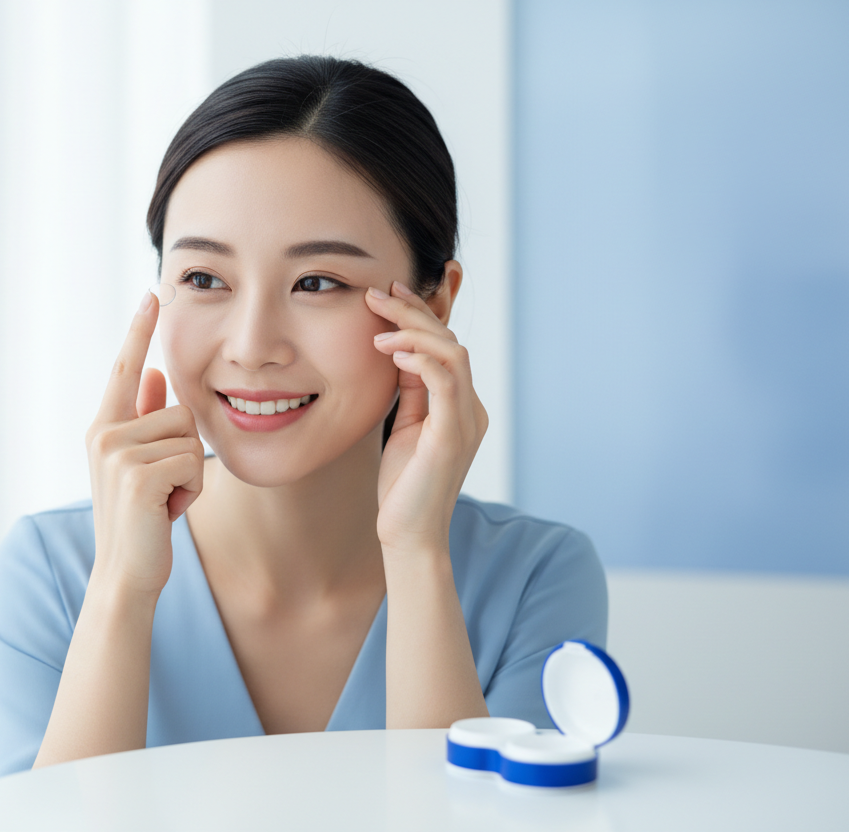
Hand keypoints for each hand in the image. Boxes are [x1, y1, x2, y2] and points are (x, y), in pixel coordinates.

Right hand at [85, 291, 204, 596]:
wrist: (126, 573)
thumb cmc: (140, 519)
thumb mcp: (141, 463)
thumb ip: (144, 417)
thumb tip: (157, 372)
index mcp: (104, 426)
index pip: (125, 368)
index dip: (139, 330)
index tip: (153, 292)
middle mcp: (104, 433)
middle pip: (181, 410)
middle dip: (186, 451)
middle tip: (162, 488)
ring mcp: (117, 454)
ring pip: (190, 437)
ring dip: (189, 475)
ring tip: (163, 501)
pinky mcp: (138, 477)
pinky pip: (192, 463)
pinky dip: (190, 492)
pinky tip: (166, 512)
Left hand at [366, 281, 487, 555]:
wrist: (409, 535)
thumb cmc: (403, 486)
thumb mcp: (405, 426)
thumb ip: (410, 390)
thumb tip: (400, 350)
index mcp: (460, 405)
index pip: (445, 346)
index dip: (420, 314)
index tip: (388, 292)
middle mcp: (471, 409)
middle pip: (450, 342)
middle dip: (414, 311)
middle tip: (377, 293)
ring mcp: (466, 421)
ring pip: (453, 354)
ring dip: (414, 332)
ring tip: (379, 326)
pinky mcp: (453, 436)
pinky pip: (446, 383)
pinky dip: (421, 360)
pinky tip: (393, 353)